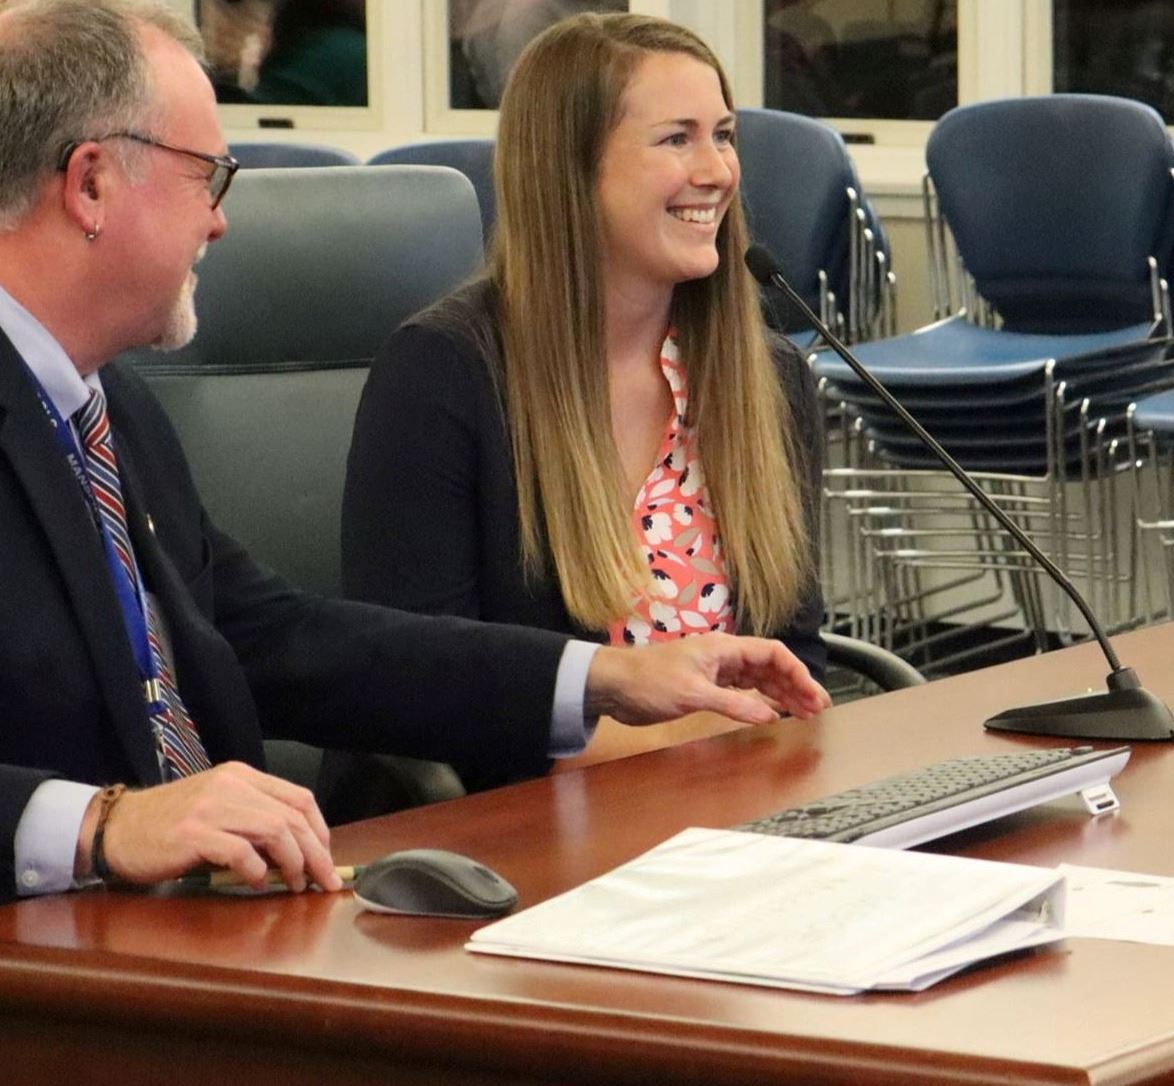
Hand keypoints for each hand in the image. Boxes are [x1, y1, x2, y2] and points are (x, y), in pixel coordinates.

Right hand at [77, 762, 341, 892]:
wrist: (117, 828)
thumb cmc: (170, 824)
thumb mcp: (219, 807)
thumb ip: (254, 818)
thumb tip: (298, 850)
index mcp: (242, 776)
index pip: (299, 798)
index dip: (321, 830)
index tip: (328, 857)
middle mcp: (231, 785)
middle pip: (293, 817)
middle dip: (317, 852)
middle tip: (325, 881)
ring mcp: (212, 807)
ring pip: (275, 831)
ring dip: (294, 862)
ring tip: (295, 885)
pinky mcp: (193, 833)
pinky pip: (241, 852)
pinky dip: (256, 871)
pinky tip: (258, 883)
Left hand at [584, 633, 830, 725]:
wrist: (613, 685)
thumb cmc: (647, 681)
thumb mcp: (692, 695)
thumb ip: (732, 705)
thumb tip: (769, 716)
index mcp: (724, 649)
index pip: (773, 654)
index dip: (797, 673)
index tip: (813, 695)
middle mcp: (723, 656)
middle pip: (770, 667)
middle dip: (795, 686)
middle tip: (817, 708)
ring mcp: (714, 671)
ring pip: (758, 679)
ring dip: (781, 694)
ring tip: (803, 712)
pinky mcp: (704, 686)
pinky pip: (742, 690)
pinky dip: (760, 700)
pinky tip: (771, 712)